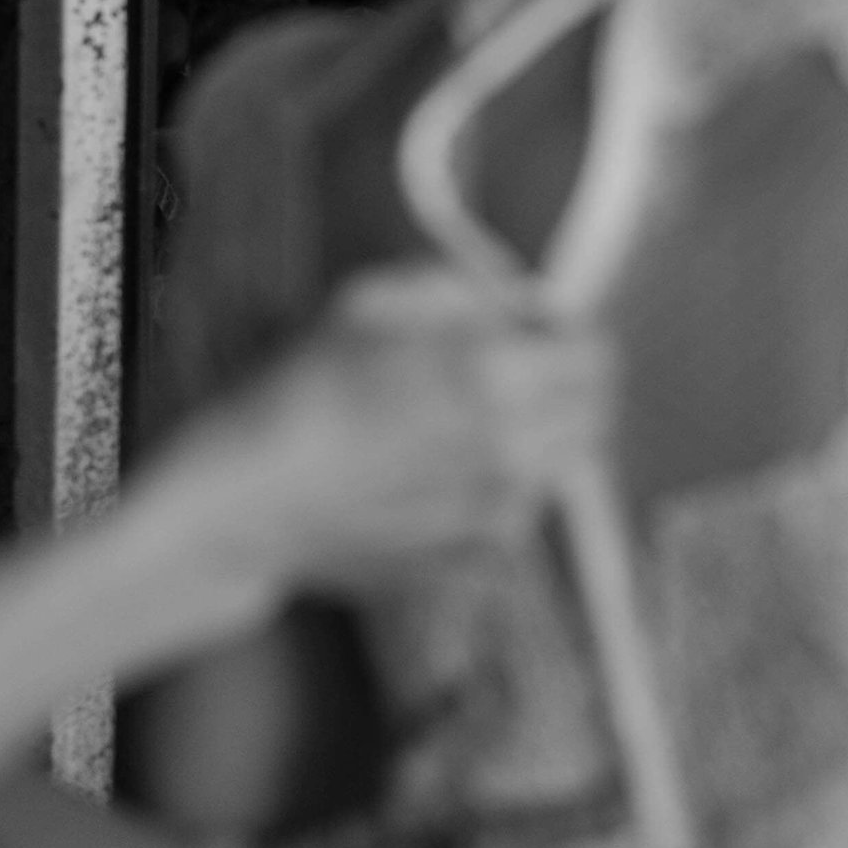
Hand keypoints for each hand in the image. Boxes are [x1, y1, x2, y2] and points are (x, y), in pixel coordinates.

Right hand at [196, 267, 614, 601]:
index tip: (540, 333)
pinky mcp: (482, 558)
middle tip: (521, 376)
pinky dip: (507, 490)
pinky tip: (448, 476)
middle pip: (595, 412)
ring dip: (543, 438)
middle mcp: (514, 447)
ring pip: (565, 463)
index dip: (570, 336)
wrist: (251, 500)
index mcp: (494, 375)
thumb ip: (458, 289)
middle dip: (569, 387)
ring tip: (474, 427)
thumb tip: (510, 298)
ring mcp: (501, 511)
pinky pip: (526, 511)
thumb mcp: (370, 301)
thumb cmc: (299, 392)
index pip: (597, 354)